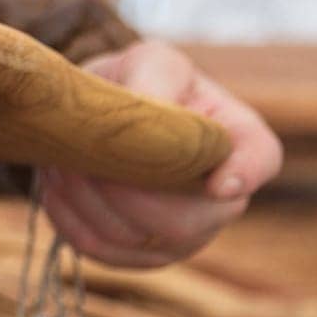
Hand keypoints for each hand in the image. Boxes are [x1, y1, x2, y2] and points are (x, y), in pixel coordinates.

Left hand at [41, 40, 281, 267]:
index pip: (259, 160)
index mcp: (239, 140)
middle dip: (123, 190)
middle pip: (183, 222)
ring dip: (86, 198)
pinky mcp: (137, 253)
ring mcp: (183, 236)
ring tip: (64, 159)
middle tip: (83, 153)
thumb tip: (154, 111)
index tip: (218, 183)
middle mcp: (222, 200)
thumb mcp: (152, 62)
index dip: (243, 174)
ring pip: (135, 239)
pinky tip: (57, 183)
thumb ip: (156, 76)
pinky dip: (69, 216)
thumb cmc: (139, 81)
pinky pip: (101, 249)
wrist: (103, 112)